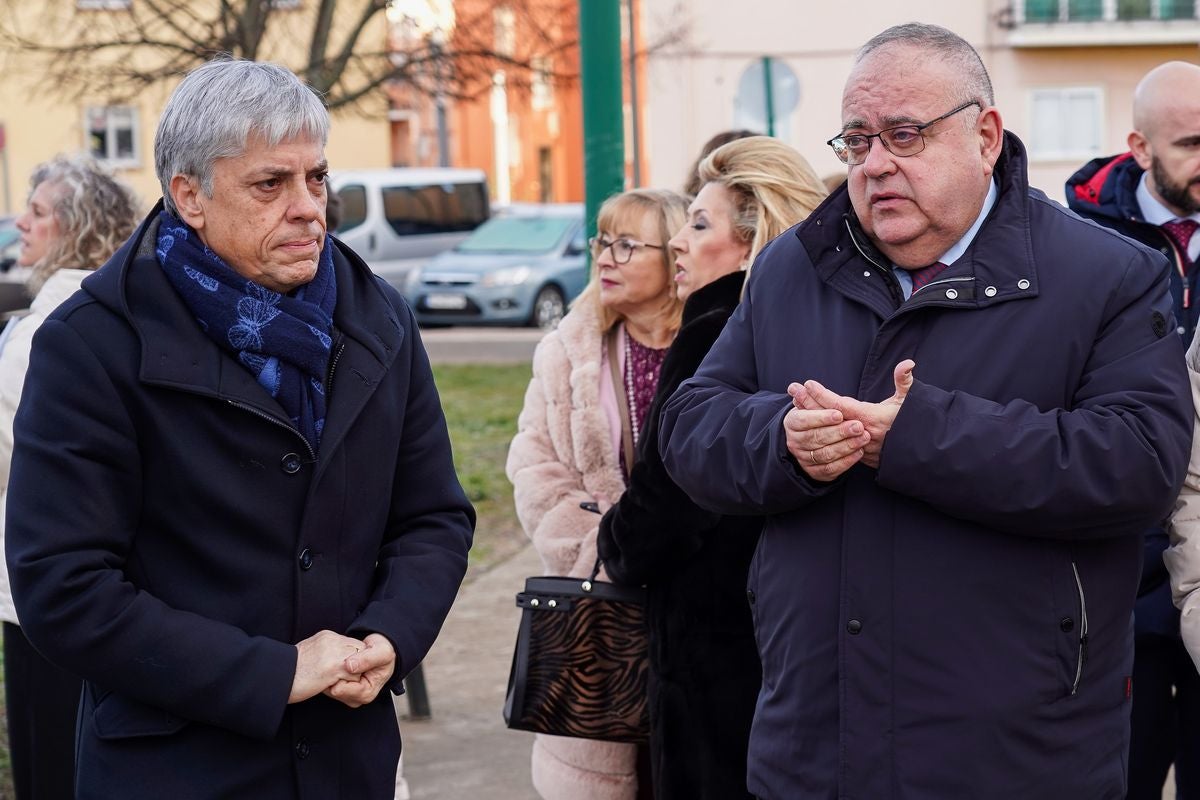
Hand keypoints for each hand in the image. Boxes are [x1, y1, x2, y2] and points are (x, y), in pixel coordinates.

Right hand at [289, 630, 366, 703]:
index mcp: (327, 636)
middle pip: (360, 652)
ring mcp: (334, 653)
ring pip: (360, 665)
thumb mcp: (311, 652)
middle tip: (342, 677)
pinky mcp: (334, 667)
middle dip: (356, 666)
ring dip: (351, 676)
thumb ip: (328, 651)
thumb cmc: (290, 670)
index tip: (343, 670)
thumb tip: (341, 658)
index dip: (352, 658)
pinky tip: (331, 686)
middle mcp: (333, 641)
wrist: (276, 676)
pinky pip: (354, 677)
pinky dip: (348, 685)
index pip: (353, 644)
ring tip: (334, 682)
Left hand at [324, 633, 396, 708]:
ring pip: (326, 687)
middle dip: (334, 674)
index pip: (340, 689)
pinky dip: (329, 672)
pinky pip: (325, 683)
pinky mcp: (340, 690)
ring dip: (331, 672)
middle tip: (346, 660)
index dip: (340, 673)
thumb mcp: (382, 651)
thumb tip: (349, 666)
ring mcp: (347, 695)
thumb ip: (368, 658)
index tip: (347, 660)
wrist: (378, 650)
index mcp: (366, 693)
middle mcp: (355, 698)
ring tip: (343, 660)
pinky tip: (338, 663)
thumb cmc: (382, 652)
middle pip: (331, 691)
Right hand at [783, 388, 869, 481]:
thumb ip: (815, 395)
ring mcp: (803, 458)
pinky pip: (830, 469)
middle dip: (839, 432)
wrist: (819, 440)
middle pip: (816, 438)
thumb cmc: (822, 418)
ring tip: (863, 438)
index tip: (839, 414)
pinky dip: (846, 461)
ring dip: (846, 446)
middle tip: (858, 426)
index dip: (821, 417)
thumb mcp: (818, 404)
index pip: (804, 420)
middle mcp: (794, 441)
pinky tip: (859, 452)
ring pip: (824, 454)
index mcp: (792, 422)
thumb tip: (800, 385)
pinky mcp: (815, 472)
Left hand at [799, 360, 914, 468]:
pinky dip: (819, 429)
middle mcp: (859, 432)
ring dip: (810, 415)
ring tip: (794, 401)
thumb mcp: (909, 402)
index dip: (822, 395)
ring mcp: (855, 444)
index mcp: (870, 417)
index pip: (840, 406)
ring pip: (827, 430)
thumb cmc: (912, 424)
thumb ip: (904, 382)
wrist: (919, 454)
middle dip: (809, 402)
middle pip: (828, 417)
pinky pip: (832, 440)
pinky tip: (806, 420)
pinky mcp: (854, 454)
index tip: (808, 383)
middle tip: (792, 388)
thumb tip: (908, 363)